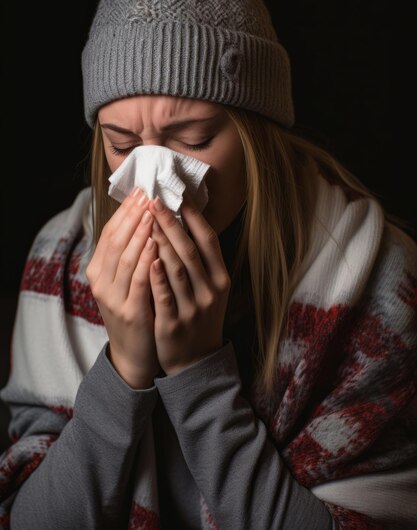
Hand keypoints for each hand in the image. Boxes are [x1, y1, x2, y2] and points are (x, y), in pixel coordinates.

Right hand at [86, 187, 159, 387]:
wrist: (134, 353)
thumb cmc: (135, 308)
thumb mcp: (125, 280)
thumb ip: (130, 252)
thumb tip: (144, 215)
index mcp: (98, 271)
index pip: (109, 233)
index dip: (124, 211)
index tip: (140, 191)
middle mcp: (101, 282)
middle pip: (115, 241)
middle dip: (132, 215)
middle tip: (147, 194)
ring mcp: (113, 297)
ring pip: (125, 257)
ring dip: (139, 232)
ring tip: (152, 212)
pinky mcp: (129, 311)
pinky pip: (138, 280)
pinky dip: (146, 260)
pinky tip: (157, 243)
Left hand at [148, 192, 230, 374]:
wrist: (196, 361)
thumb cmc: (200, 317)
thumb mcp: (211, 290)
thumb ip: (201, 262)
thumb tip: (185, 221)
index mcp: (221, 279)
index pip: (209, 241)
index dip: (194, 217)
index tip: (178, 195)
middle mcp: (211, 291)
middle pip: (190, 250)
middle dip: (171, 223)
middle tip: (154, 200)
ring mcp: (193, 308)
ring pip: (176, 269)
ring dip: (161, 242)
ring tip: (147, 220)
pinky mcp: (174, 323)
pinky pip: (164, 294)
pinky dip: (156, 275)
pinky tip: (147, 257)